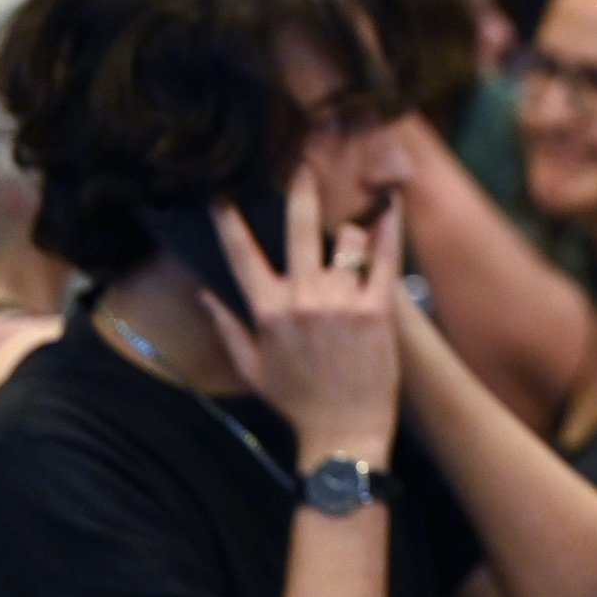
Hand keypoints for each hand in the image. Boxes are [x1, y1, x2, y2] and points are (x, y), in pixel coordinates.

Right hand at [202, 175, 401, 466]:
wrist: (343, 432)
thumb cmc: (296, 401)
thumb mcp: (251, 368)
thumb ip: (227, 327)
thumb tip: (205, 292)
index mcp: (267, 312)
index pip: (242, 255)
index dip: (229, 221)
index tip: (221, 192)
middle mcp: (302, 300)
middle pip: (298, 230)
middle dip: (299, 192)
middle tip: (303, 165)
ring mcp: (341, 303)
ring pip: (345, 242)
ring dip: (349, 230)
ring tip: (354, 222)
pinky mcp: (378, 310)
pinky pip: (384, 259)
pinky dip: (388, 232)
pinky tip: (391, 210)